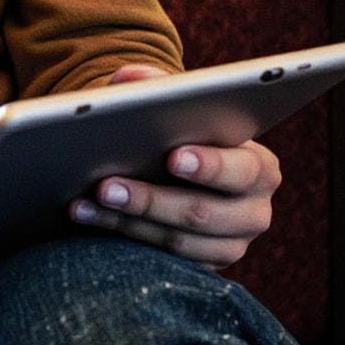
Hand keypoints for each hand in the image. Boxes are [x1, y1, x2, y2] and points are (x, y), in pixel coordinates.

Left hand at [68, 63, 281, 267]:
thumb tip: (128, 78)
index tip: (173, 158)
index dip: (210, 166)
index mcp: (259, 168)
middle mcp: (253, 212)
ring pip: (177, 241)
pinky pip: (161, 261)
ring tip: (85, 203)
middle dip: (150, 199)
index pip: (243, 169)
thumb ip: (155, 85)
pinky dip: (120, 238)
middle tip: (106, 185)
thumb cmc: (180, 133)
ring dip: (126, 222)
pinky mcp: (201, 266)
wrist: (175, 171)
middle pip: (203, 212)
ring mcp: (230, 245)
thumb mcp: (175, 107)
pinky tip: (88, 218)